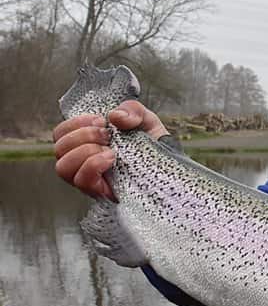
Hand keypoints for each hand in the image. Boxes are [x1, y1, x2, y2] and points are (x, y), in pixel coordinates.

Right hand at [53, 101, 167, 200]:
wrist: (172, 171)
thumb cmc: (155, 148)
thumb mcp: (145, 120)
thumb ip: (132, 109)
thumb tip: (115, 116)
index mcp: (88, 143)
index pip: (60, 134)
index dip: (75, 123)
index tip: (101, 121)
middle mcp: (84, 163)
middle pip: (58, 149)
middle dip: (81, 135)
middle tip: (106, 135)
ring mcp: (91, 181)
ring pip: (63, 167)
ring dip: (84, 151)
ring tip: (109, 150)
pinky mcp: (101, 195)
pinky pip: (82, 181)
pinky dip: (93, 165)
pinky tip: (111, 159)